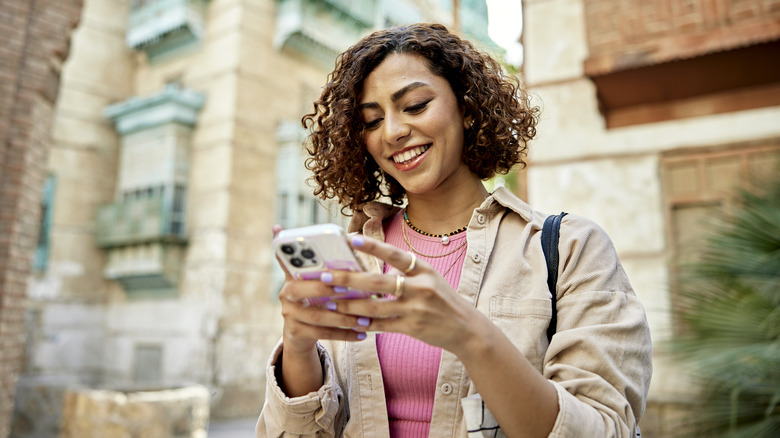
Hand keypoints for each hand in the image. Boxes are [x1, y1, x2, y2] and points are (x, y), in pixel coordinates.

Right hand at [273, 225, 367, 353]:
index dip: (294, 257)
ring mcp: (289, 314)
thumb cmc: (315, 298)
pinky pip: (321, 333)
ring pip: (316, 315)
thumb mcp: (315, 280)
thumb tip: (348, 240)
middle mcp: (285, 293)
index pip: (286, 260)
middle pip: (298, 290)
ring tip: (364, 318)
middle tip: (346, 289)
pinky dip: (344, 334)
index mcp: (291, 275)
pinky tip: (362, 334)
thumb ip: (326, 264)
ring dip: (342, 317)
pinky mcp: (296, 332)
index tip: (315, 256)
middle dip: (323, 288)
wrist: (300, 333)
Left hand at [326, 234, 485, 355]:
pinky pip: (381, 326)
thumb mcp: (431, 278)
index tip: (352, 239)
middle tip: (325, 276)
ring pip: (375, 307)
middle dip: (349, 279)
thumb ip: (406, 272)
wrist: (467, 329)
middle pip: (378, 282)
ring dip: (349, 304)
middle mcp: (421, 287)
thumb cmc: (443, 300)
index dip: (374, 247)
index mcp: (425, 270)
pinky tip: (348, 321)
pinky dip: (364, 323)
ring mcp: (416, 309)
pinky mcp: (412, 328)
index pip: (396, 255)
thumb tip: (372, 268)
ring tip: (329, 301)